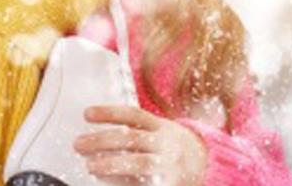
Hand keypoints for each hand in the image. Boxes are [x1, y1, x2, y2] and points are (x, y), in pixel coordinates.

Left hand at [74, 105, 207, 185]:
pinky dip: (124, 183)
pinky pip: (144, 184)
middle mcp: (167, 144)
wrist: (213, 168)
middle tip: (79, 144)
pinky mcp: (170, 184)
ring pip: (138, 163)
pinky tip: (107, 183)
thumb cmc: (177, 150)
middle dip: (101, 140)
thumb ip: (137, 131)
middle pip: (131, 139)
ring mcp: (170, 166)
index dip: (109, 113)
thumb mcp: (162, 132)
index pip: (133, 115)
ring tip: (90, 166)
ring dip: (110, 165)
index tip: (87, 114)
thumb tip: (98, 136)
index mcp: (163, 127)